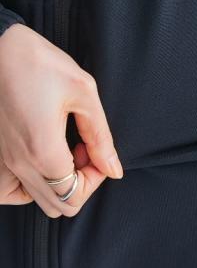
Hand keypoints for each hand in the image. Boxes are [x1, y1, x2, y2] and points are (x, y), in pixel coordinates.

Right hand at [0, 23, 122, 216]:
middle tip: (83, 151)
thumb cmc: (38, 62)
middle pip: (60, 205)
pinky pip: (9, 191)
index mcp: (42, 151)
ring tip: (64, 153)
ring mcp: (2, 161)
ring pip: (37, 201)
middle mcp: (18, 163)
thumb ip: (101, 137)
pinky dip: (29, 187)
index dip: (96, 177)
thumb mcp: (83, 92)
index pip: (76, 194)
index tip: (95, 150)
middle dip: (81, 184)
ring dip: (59, 185)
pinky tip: (40, 161)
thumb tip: (114, 169)